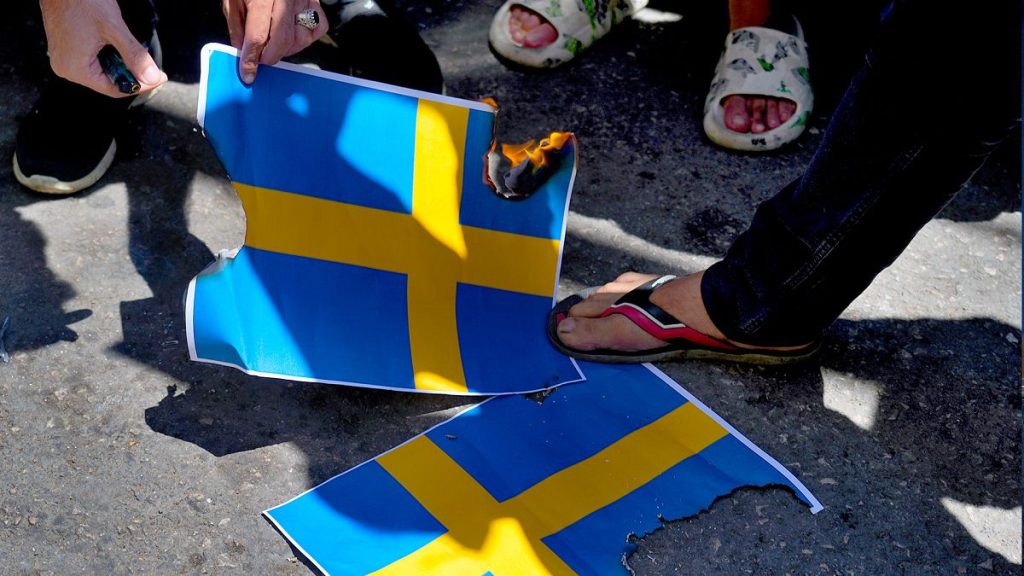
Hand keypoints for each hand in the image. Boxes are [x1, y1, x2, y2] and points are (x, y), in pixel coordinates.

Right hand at [39, 0, 165, 97]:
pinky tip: (119, 45)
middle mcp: (66, 67)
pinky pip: (94, 60)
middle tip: (153, 68)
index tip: (158, 79)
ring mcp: (65, 58)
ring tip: (135, 52)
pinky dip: (110, 56)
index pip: (114, 89)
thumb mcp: (114, 29)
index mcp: (74, 68)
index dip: (140, 86)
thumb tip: (152, 77)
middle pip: (108, 82)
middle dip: (132, 74)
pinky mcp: (67, 49)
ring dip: (122, 64)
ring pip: (103, 71)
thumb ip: (135, 56)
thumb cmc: (81, 0)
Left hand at [222, 0, 327, 84]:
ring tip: (273, 41)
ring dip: (285, 49)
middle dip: (268, 57)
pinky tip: (292, 34)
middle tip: (259, 57)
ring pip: (299, 40)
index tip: (248, 73)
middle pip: (281, 42)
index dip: (251, 59)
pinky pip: (317, 30)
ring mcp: (304, 0)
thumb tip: (242, 51)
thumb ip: (237, 26)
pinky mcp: (316, 3)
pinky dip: (305, 39)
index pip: (257, 37)